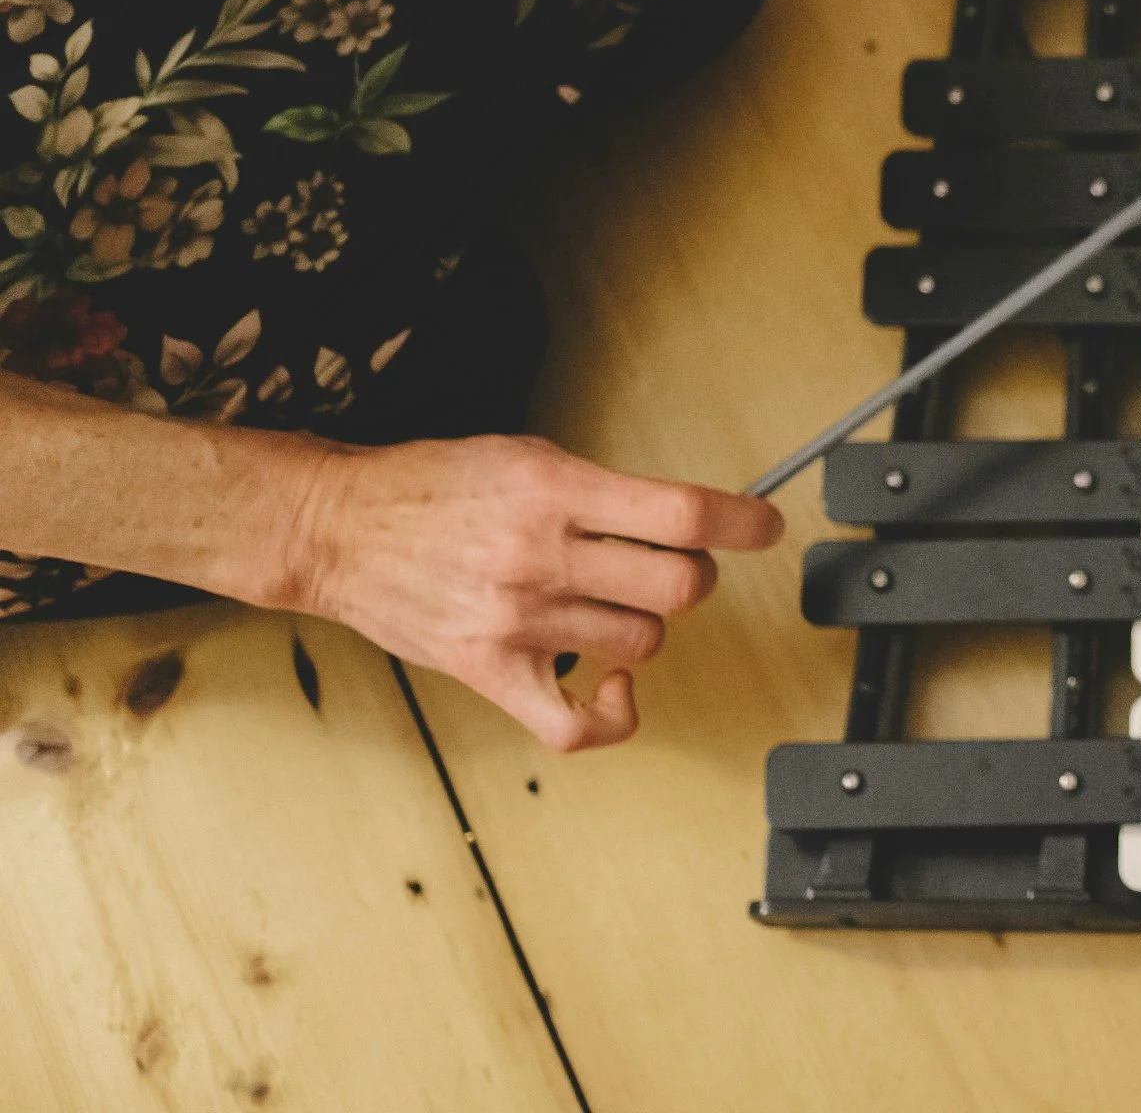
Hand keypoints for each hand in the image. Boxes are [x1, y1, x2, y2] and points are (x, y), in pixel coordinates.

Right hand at [279, 434, 782, 749]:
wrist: (337, 528)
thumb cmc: (432, 486)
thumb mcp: (527, 456)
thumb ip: (601, 489)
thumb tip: (684, 517)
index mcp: (554, 491)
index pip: (680, 513)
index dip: (741, 521)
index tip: (764, 525)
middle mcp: (539, 557)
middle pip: (677, 587)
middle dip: (691, 576)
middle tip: (670, 566)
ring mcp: (516, 621)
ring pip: (642, 643)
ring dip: (644, 623)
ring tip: (609, 603)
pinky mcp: (490, 672)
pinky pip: (577, 723)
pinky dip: (614, 713)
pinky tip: (616, 686)